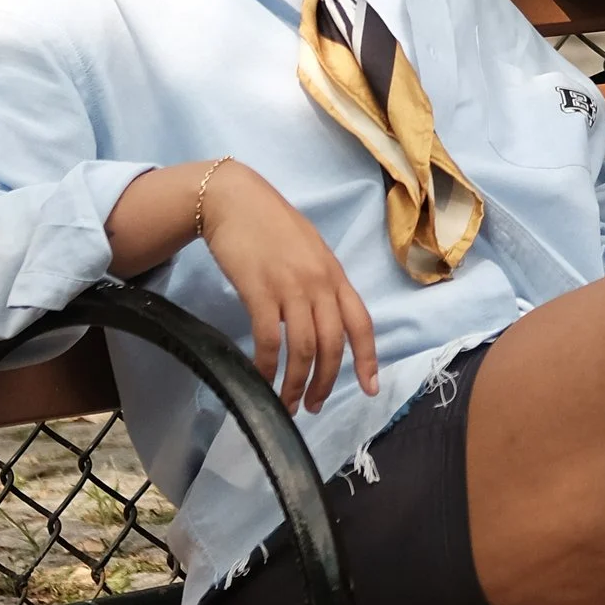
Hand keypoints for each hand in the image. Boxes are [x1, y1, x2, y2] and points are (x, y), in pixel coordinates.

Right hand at [198, 163, 379, 415]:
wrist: (234, 199)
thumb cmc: (271, 225)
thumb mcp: (309, 251)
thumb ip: (321, 283)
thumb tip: (325, 319)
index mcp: (335, 275)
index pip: (361, 323)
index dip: (368, 359)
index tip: (370, 388)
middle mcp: (319, 283)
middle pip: (332, 345)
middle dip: (325, 382)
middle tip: (312, 406)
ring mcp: (291, 286)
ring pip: (303, 348)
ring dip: (295, 383)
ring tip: (286, 403)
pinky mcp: (260, 290)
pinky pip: (270, 339)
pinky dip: (267, 365)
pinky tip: (260, 378)